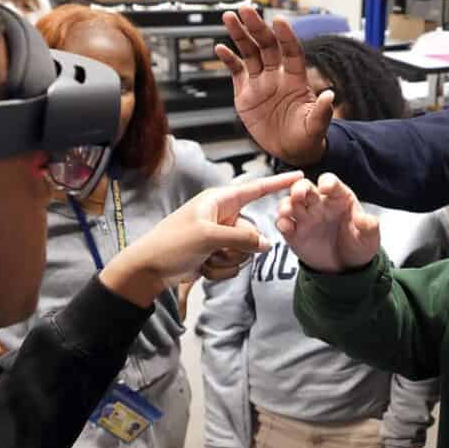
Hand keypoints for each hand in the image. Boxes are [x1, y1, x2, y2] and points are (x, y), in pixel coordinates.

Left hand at [102, 171, 300, 305]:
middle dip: (239, 247)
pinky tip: (202, 269)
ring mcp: (219, 236)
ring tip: (205, 260)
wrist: (148, 269)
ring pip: (245, 251)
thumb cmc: (171, 244)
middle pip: (252, 231)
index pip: (255, 189)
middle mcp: (221, 215)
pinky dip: (221, 270)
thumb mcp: (208, 237)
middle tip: (215, 250)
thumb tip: (266, 244)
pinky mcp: (215, 253)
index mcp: (218, 200)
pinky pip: (234, 264)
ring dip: (228, 261)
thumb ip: (242, 238)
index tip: (300, 177)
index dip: (278, 183)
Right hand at [214, 7, 333, 166]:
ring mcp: (260, 82)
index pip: (291, 52)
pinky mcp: (245, 93)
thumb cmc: (307, 138)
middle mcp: (277, 76)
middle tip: (246, 9)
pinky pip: (236, 71)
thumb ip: (322, 112)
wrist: (290, 151)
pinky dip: (228, 60)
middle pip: (267, 45)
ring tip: (230, 17)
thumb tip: (331, 96)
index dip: (286, 37)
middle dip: (257, 27)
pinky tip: (221, 48)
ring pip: (249, 52)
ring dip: (240, 35)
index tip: (280, 21)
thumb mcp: (316, 127)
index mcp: (296, 80)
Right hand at [275, 174, 380, 273]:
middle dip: (299, 188)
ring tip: (288, 211)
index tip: (325, 188)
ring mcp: (305, 217)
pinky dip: (282, 223)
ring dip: (286, 205)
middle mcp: (319, 204)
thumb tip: (366, 220)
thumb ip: (369, 227)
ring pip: (289, 203)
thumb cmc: (358, 245)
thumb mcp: (369, 238)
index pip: (330, 182)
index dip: (327, 182)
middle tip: (298, 195)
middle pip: (304, 187)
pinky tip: (286, 226)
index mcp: (338, 198)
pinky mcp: (295, 233)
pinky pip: (284, 224)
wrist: (347, 268)